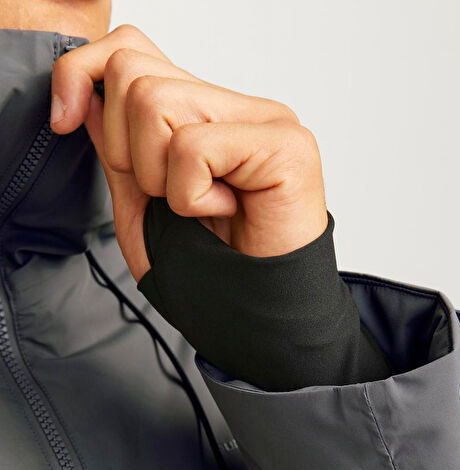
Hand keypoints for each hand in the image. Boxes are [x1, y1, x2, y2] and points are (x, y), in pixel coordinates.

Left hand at [50, 24, 328, 281]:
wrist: (256, 320)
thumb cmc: (210, 271)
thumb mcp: (141, 206)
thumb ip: (117, 149)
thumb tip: (85, 96)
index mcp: (208, 114)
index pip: (132, 50)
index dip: (82, 75)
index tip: (64, 121)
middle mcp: (239, 108)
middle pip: (133, 73)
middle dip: (126, 150)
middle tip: (168, 197)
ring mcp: (267, 121)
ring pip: (155, 102)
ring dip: (158, 177)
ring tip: (199, 207)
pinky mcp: (287, 146)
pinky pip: (193, 148)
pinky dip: (190, 197)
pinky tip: (225, 213)